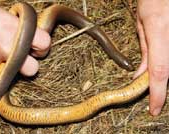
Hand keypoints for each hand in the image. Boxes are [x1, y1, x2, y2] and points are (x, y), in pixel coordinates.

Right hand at [0, 0, 50, 79]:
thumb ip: (14, 28)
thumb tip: (25, 40)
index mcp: (13, 27)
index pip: (44, 43)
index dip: (40, 47)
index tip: (35, 48)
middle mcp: (4, 44)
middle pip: (32, 69)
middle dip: (26, 66)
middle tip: (15, 59)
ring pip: (2, 73)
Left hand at [135, 0, 168, 115]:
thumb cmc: (153, 0)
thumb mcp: (143, 24)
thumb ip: (145, 50)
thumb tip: (140, 74)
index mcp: (160, 31)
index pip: (159, 70)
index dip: (158, 93)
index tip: (154, 108)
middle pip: (168, 71)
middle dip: (159, 83)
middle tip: (151, 86)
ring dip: (163, 71)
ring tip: (153, 60)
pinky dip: (165, 62)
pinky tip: (162, 53)